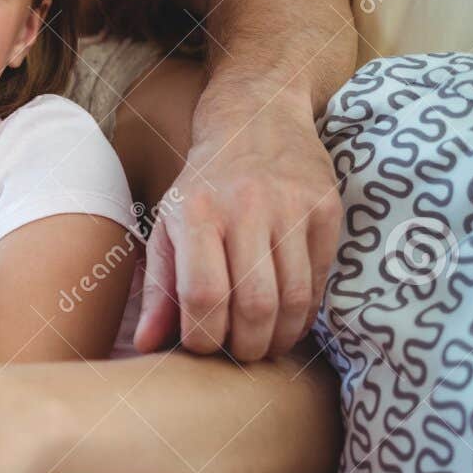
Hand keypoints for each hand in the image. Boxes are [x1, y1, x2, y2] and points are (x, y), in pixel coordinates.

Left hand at [135, 97, 342, 362]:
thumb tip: (146, 345)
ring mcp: (291, 207)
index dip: (204, 337)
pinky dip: (305, 315)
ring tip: (264, 344)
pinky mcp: (326, 210)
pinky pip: (319, 281)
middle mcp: (245, 207)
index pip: (203, 294)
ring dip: (280, 338)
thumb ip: (159, 288)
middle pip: (254, 305)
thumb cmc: (204, 185)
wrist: (257, 118)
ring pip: (294, 300)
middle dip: (246, 347)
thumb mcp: (169, 226)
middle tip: (239, 355)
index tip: (203, 347)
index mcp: (197, 212)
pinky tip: (288, 320)